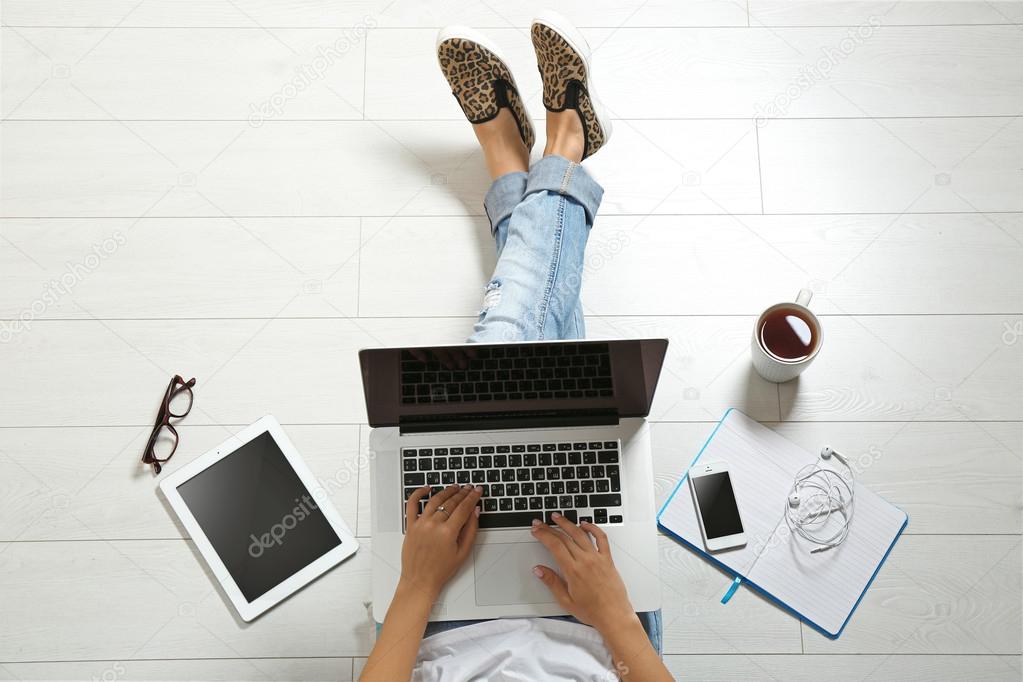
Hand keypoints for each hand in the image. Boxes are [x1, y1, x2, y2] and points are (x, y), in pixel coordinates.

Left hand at [399, 484, 481, 597]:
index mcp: (448, 532)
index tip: (477, 490)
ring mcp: (420, 524)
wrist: (420, 580)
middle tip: (468, 488)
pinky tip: (427, 488)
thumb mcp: (463, 552)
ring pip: (435, 500)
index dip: (472, 497)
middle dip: (462, 493)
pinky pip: (412, 504)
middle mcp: (433, 525)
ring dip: (446, 491)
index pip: (464, 508)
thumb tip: (475, 512)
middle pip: (451, 502)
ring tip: (454, 487)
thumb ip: (471, 530)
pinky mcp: (410, 525)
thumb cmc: (441, 570)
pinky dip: (418, 493)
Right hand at [531, 514, 635, 631]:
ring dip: (567, 523)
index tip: (536, 530)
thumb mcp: (566, 601)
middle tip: (540, 523)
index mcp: (573, 571)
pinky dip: (593, 528)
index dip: (543, 535)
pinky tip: (585, 523)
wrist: (614, 616)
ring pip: (580, 534)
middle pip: (564, 538)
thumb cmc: (592, 612)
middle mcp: (585, 561)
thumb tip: (539, 570)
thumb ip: (551, 583)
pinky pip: (601, 538)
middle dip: (550, 528)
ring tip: (558, 517)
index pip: (554, 546)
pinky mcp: (608, 559)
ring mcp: (597, 558)